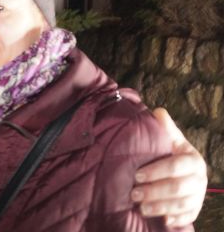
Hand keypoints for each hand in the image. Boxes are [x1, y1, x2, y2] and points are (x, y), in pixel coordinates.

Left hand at [131, 108, 206, 226]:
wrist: (182, 169)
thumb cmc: (170, 152)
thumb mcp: (169, 139)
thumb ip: (164, 128)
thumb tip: (158, 112)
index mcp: (193, 159)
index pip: (176, 166)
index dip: (156, 171)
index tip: (137, 175)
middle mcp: (199, 178)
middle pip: (178, 188)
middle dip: (155, 192)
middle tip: (134, 194)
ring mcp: (198, 195)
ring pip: (182, 204)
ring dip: (161, 207)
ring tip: (141, 208)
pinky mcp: (194, 209)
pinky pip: (188, 217)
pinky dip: (176, 220)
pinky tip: (163, 221)